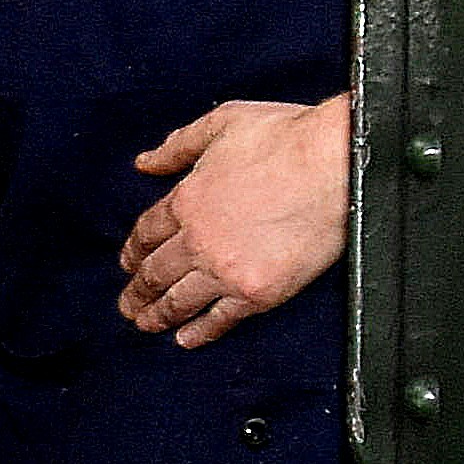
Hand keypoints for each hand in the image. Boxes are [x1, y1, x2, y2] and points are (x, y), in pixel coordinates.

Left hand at [118, 95, 350, 343]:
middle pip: (155, 272)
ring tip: (144, 324)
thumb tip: (145, 162)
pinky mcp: (258, 293)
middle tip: (128, 304)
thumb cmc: (286, 138)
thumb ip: (178, 146)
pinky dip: (199, 332)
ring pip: (179, 300)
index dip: (133, 250)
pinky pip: (220, 319)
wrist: (336, 164)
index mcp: (187, 199)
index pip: (147, 232)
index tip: (128, 262)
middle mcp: (199, 240)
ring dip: (157, 315)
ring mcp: (226, 270)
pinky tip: (185, 339)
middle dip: (137, 290)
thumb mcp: (222, 124)